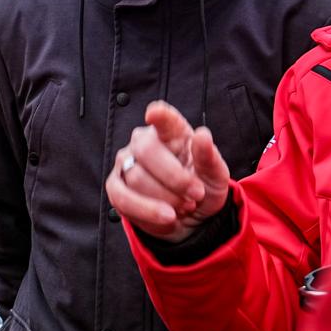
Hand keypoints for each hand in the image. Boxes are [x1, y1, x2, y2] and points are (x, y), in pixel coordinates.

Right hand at [105, 100, 230, 241]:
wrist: (191, 218)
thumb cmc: (202, 188)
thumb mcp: (215, 176)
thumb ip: (209, 157)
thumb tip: (202, 135)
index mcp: (172, 132)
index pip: (164, 119)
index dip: (159, 115)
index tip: (154, 113)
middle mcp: (143, 141)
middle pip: (147, 152)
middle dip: (175, 179)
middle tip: (196, 195)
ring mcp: (126, 162)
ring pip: (137, 179)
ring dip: (166, 200)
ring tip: (184, 206)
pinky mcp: (115, 187)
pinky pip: (123, 199)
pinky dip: (147, 211)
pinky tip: (166, 217)